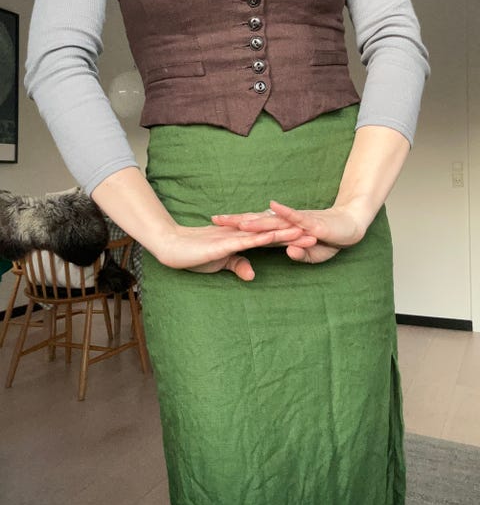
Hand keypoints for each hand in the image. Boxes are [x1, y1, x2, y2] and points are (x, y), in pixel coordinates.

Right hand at [156, 219, 312, 280]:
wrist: (170, 246)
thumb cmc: (193, 255)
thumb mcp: (221, 263)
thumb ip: (237, 265)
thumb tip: (252, 273)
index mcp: (242, 239)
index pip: (271, 239)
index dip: (290, 239)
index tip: (310, 238)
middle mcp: (241, 235)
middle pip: (273, 233)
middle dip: (296, 233)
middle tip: (319, 232)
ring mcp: (233, 237)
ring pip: (264, 234)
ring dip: (284, 234)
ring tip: (306, 231)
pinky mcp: (223, 243)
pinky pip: (245, 241)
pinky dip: (260, 239)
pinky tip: (274, 236)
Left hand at [212, 199, 366, 263]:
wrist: (351, 226)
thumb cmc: (329, 239)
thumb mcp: (313, 253)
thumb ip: (300, 253)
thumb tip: (289, 251)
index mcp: (283, 232)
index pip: (255, 230)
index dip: (237, 229)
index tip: (216, 229)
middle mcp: (287, 224)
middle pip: (258, 221)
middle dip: (236, 221)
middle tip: (214, 220)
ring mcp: (299, 221)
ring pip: (274, 220)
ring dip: (256, 220)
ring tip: (238, 221)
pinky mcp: (312, 220)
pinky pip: (296, 216)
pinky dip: (285, 211)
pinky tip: (273, 206)